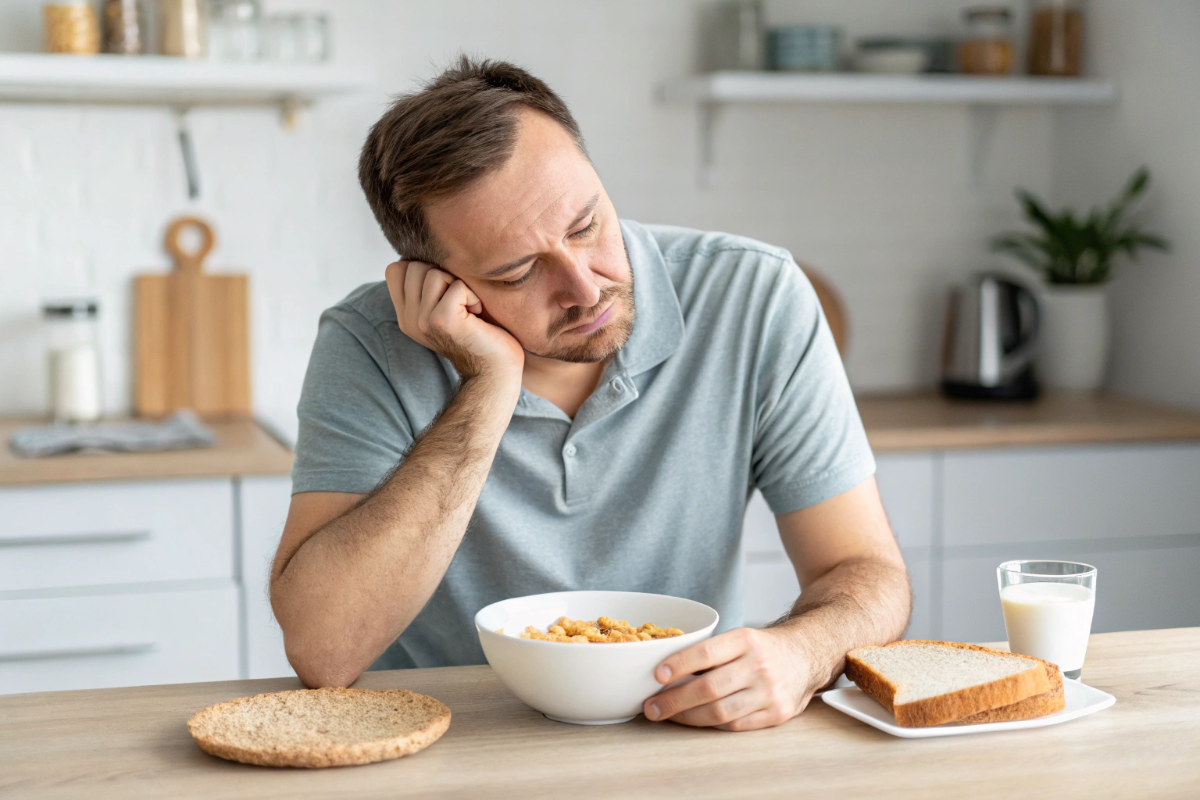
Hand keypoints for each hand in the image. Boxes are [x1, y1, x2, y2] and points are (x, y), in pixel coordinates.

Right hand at [385, 261, 523, 382]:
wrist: (496, 370)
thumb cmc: (481, 332)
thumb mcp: (447, 306)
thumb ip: (430, 285)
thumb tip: (429, 247)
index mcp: (406, 315)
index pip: (396, 269)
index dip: (423, 269)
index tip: (447, 292)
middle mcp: (409, 320)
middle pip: (414, 266)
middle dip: (444, 275)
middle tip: (461, 302)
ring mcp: (422, 321)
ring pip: (433, 273)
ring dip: (459, 286)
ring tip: (469, 309)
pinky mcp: (441, 320)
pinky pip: (456, 286)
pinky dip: (473, 295)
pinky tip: (477, 315)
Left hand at [643, 627, 817, 731]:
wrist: (806, 656)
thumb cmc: (762, 648)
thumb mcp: (740, 638)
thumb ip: (711, 653)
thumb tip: (666, 672)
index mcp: (746, 640)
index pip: (706, 652)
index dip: (679, 664)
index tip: (657, 675)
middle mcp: (759, 665)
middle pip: (709, 688)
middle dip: (674, 700)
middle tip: (652, 706)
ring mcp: (769, 692)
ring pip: (720, 712)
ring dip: (688, 717)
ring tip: (668, 715)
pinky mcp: (777, 713)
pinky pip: (735, 726)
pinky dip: (712, 725)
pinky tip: (697, 720)